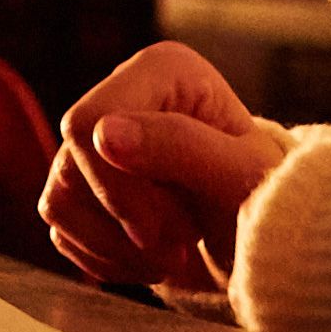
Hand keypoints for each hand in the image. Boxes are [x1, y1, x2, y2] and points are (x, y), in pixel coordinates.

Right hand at [36, 39, 287, 297]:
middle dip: (125, 222)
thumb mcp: (243, 177)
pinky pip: (61, 228)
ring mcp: (97, 145)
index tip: (174, 234)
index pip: (91, 122)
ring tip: (172, 255)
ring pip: (60, 200)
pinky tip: (148, 260)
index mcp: (161, 71)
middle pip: (72, 164)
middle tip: (181, 246)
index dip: (119, 189)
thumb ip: (182, 145)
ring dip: (116, 248)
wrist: (266, 248)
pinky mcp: (84, 188)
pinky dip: (104, 260)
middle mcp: (121, 96)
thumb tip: (103, 134)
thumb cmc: (269, 202)